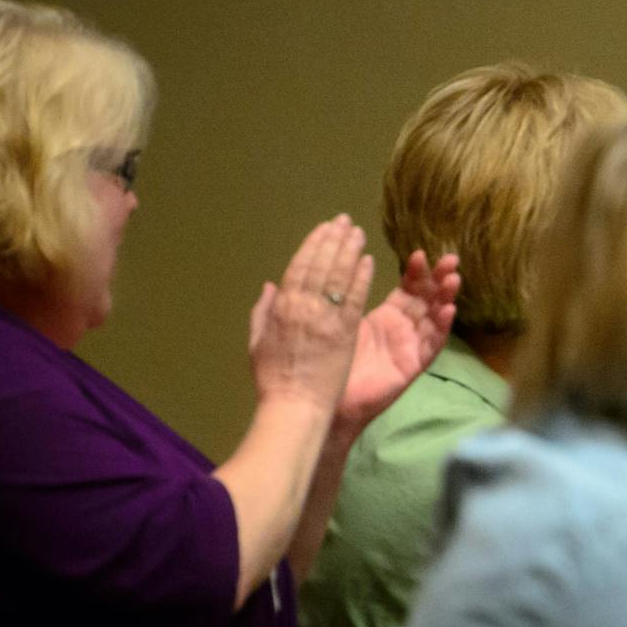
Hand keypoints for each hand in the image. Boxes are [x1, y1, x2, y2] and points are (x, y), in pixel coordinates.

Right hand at [248, 215, 374, 413]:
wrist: (294, 405)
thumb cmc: (274, 378)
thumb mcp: (258, 342)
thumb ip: (263, 311)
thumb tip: (269, 286)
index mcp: (281, 307)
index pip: (298, 267)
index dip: (313, 245)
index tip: (324, 229)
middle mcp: (303, 306)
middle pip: (320, 265)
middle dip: (334, 240)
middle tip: (345, 222)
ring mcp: (326, 317)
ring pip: (339, 276)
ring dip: (349, 251)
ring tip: (358, 233)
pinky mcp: (346, 331)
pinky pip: (356, 297)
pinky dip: (362, 276)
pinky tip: (369, 261)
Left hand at [336, 250, 460, 431]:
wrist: (325, 401)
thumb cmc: (328, 362)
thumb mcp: (337, 321)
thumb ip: (342, 296)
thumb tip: (331, 267)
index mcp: (386, 316)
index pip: (407, 288)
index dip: (415, 272)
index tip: (419, 253)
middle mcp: (403, 329)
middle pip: (427, 299)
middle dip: (439, 278)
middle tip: (450, 258)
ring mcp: (410, 347)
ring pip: (434, 318)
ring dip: (445, 298)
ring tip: (453, 278)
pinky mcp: (413, 366)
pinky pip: (432, 345)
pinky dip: (442, 328)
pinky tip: (449, 310)